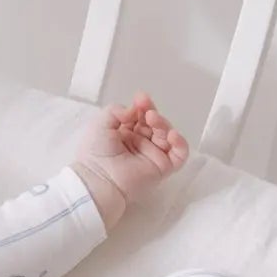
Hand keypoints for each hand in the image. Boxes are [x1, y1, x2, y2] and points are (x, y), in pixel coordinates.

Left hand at [74, 92, 188, 210]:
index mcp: (124, 134)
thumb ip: (117, 110)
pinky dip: (180, 143)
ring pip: (167, 136)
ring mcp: (152, 156)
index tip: (141, 98)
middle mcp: (139, 144)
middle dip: (153, 114)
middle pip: (155, 124)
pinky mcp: (163, 168)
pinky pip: (179, 155)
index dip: (143, 106)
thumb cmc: (95, 152)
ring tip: (153, 120)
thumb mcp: (100, 123)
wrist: (99, 178)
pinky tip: (172, 135)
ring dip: (163, 124)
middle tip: (147, 111)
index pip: (140, 116)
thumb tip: (134, 110)